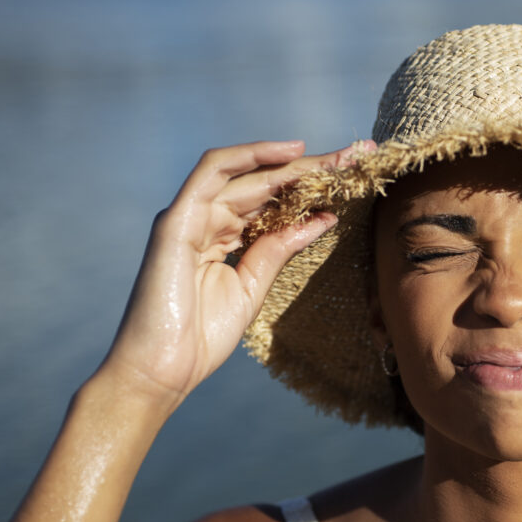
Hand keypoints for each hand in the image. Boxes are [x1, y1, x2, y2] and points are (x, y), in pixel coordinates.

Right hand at [101, 140, 371, 408]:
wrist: (162, 369)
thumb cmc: (201, 337)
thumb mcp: (253, 285)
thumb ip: (280, 248)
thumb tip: (324, 217)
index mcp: (224, 235)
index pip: (273, 200)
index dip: (313, 186)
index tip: (355, 175)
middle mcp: (207, 219)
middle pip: (265, 182)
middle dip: (314, 167)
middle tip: (359, 154)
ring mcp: (190, 217)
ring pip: (245, 174)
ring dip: (292, 161)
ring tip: (335, 157)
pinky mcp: (176, 221)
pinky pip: (211, 174)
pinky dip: (249, 157)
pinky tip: (288, 152)